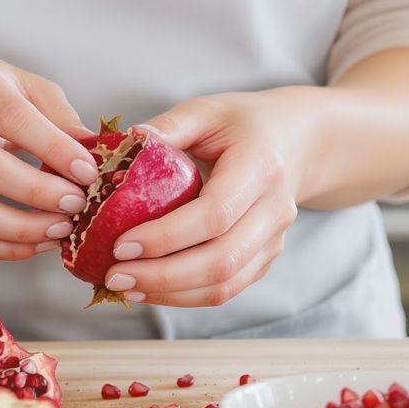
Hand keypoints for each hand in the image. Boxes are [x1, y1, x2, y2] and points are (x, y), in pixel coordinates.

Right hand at [0, 53, 99, 260]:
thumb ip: (61, 118)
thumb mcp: (33, 88)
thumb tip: (94, 154)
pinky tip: (40, 242)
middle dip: (36, 193)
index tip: (87, 172)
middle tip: (77, 204)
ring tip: (62, 229)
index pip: (10, 117)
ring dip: (20, 229)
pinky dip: (5, 248)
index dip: (51, 148)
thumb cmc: (0, 93)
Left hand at [103, 92, 308, 307]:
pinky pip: (227, 290)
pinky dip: (185, 297)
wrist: (294, 142)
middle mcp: (274, 210)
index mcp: (260, 166)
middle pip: (221, 260)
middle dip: (163, 276)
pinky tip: (149, 289)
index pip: (215, 214)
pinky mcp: (264, 259)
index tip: (121, 245)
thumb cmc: (242, 124)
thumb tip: (124, 143)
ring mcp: (274, 240)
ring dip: (171, 294)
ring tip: (125, 288)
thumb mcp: (207, 110)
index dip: (167, 236)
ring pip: (225, 284)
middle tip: (114, 276)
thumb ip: (168, 126)